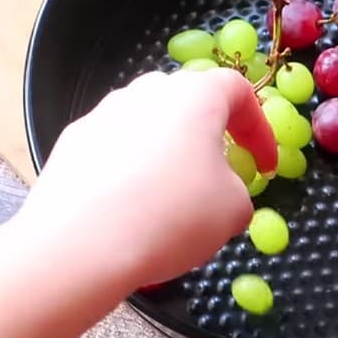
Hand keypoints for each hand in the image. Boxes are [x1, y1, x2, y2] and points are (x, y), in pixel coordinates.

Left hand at [18, 68, 276, 286]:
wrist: (78, 245)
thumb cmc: (172, 216)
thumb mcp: (233, 210)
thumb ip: (239, 190)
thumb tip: (222, 191)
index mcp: (194, 95)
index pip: (238, 91)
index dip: (259, 129)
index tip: (264, 166)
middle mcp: (147, 92)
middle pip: (190, 102)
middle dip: (210, 136)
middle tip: (218, 174)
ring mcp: (104, 114)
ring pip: (150, 125)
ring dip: (169, 152)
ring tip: (172, 196)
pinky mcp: (73, 142)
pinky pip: (116, 149)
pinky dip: (132, 170)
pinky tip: (131, 208)